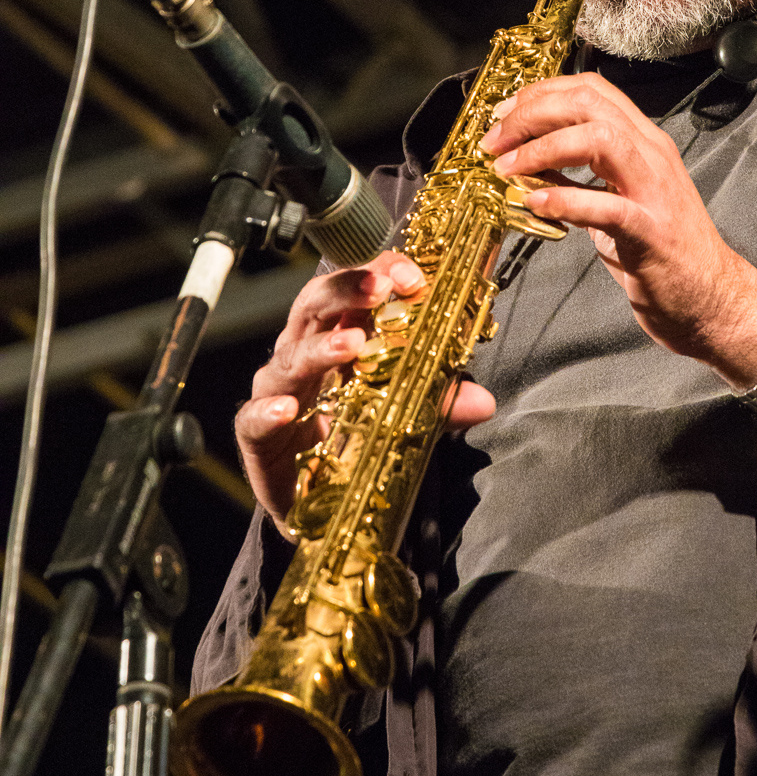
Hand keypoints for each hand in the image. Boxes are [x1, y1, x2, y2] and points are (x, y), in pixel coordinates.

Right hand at [237, 251, 494, 535]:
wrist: (316, 503)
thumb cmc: (354, 437)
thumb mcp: (405, 415)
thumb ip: (439, 404)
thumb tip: (483, 402)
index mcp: (337, 336)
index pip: (353, 290)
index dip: (377, 272)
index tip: (412, 275)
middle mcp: (303, 354)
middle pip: (315, 307)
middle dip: (347, 290)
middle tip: (381, 287)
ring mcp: (277, 392)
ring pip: (290, 357)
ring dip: (320, 347)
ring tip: (351, 345)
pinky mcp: (258, 437)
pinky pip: (255, 419)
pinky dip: (268, 412)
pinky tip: (288, 410)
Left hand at [482, 72, 756, 389]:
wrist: (710, 299)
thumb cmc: (661, 254)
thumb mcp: (613, 203)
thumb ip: (577, 180)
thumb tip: (528, 166)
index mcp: (644, 143)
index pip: (592, 90)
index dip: (542, 93)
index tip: (505, 112)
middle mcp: (652, 156)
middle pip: (589, 104)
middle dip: (533, 114)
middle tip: (495, 139)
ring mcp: (655, 191)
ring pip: (600, 139)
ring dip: (543, 147)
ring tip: (509, 168)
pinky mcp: (650, 232)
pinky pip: (605, 205)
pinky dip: (564, 200)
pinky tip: (535, 204)